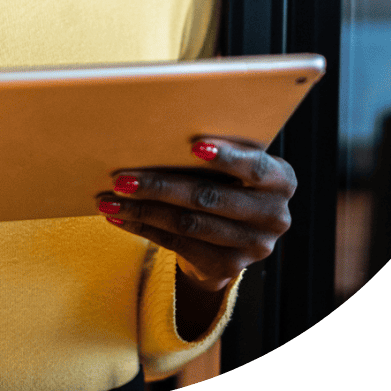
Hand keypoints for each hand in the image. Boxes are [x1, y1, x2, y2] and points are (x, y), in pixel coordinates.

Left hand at [96, 138, 295, 293]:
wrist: (234, 232)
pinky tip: (119, 218)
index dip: (226, 157)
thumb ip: (213, 148)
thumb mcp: (234, 163)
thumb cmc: (227, 178)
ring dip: (142, 211)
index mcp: (281, 179)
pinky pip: (177, 245)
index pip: (255, 167)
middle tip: (122, 177)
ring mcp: (252, 246)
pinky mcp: (227, 267)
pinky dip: (144, 228)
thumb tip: (162, 123)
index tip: (193, 145)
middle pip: (209, 198)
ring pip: (187, 224)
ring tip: (109, 200)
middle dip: (160, 186)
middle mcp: (274, 215)